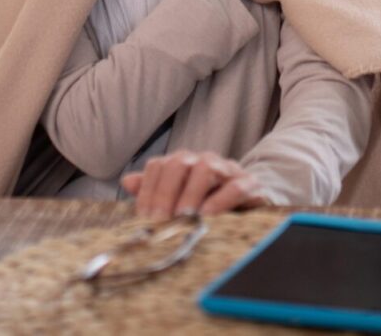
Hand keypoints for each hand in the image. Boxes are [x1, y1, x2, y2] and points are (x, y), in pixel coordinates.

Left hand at [121, 151, 271, 218]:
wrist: (253, 204)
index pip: (158, 166)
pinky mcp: (250, 184)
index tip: (143, 217)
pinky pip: (235, 186)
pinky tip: (209, 216)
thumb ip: (154, 191)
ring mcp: (227, 169)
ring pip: (205, 169)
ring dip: (190, 194)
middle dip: (165, 192)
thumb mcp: (179, 201)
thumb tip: (127, 182)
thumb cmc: (210, 204)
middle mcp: (202, 161)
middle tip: (160, 220)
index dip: (147, 190)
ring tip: (183, 217)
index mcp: (182, 164)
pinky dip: (221, 200)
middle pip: (178, 164)